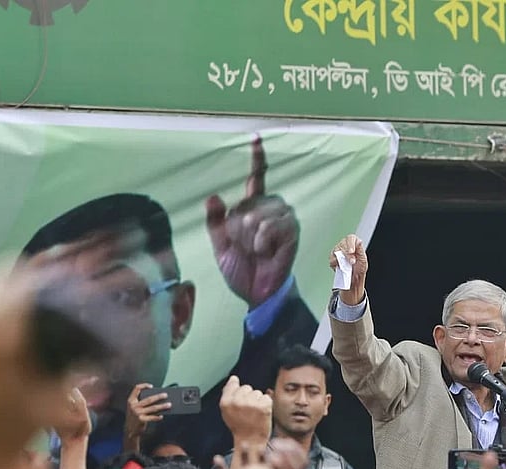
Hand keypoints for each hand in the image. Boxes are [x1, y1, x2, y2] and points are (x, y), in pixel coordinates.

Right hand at [124, 384, 168, 445]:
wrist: (129, 429)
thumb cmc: (134, 417)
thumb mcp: (134, 407)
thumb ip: (141, 402)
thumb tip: (157, 398)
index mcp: (131, 400)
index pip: (136, 389)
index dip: (144, 386)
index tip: (151, 386)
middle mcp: (133, 406)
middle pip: (149, 399)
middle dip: (158, 396)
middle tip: (166, 395)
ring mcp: (137, 413)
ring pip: (153, 408)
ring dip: (162, 406)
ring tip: (169, 405)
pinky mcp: (141, 420)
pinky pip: (152, 417)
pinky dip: (158, 417)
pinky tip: (162, 416)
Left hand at [206, 136, 299, 307]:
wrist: (258, 293)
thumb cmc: (241, 270)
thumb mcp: (220, 246)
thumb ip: (215, 222)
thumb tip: (213, 197)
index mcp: (253, 209)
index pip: (256, 178)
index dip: (257, 159)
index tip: (255, 138)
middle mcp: (270, 209)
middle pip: (247, 204)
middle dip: (238, 229)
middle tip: (245, 247)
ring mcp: (283, 219)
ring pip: (256, 214)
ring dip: (249, 236)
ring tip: (256, 251)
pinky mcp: (292, 231)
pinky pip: (269, 226)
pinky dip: (261, 241)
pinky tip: (265, 251)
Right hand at [220, 376, 272, 445]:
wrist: (250, 441)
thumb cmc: (239, 426)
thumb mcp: (226, 411)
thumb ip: (228, 393)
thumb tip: (233, 378)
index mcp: (226, 402)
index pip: (233, 383)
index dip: (238, 393)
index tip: (240, 402)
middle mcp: (237, 402)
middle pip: (247, 387)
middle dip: (248, 397)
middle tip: (248, 411)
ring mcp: (251, 404)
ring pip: (257, 392)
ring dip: (257, 401)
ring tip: (254, 413)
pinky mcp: (263, 406)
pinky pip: (267, 397)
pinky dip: (266, 404)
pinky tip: (262, 414)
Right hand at [328, 234, 367, 306]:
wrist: (354, 278)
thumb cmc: (359, 268)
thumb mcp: (363, 259)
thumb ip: (360, 250)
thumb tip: (359, 241)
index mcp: (353, 243)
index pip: (350, 238)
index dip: (350, 244)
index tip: (351, 251)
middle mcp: (344, 245)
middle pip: (343, 245)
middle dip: (348, 255)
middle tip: (352, 262)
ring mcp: (337, 251)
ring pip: (336, 252)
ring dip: (342, 260)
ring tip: (347, 266)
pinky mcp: (332, 258)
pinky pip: (332, 260)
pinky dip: (336, 264)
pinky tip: (341, 267)